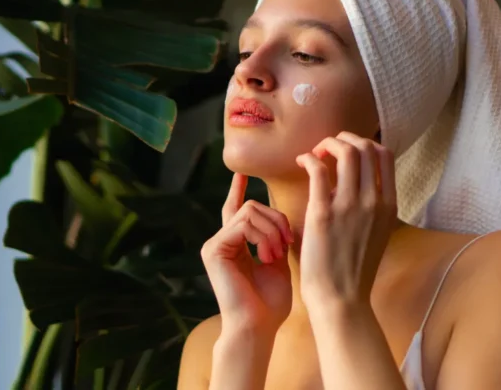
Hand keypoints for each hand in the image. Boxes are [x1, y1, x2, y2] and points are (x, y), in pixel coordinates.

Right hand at [201, 173, 292, 334]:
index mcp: (235, 244)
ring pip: (249, 211)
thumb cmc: (270, 303)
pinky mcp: (213, 249)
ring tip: (277, 255)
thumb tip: (284, 217)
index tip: (242, 173)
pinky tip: (268, 256)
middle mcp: (221, 241)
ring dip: (272, 230)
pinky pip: (243, 223)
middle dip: (276, 220)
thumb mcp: (279, 263)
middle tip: (287, 244)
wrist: (258, 327)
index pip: (237, 209)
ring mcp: (215, 244)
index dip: (238, 189)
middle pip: (252, 206)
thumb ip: (277, 238)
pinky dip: (262, 236)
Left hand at [295, 131, 396, 307]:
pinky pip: (318, 169)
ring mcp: (350, 206)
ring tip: (315, 154)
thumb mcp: (374, 232)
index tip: (346, 150)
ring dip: (327, 144)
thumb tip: (349, 182)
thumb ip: (368, 206)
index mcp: (388, 205)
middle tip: (327, 148)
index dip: (364, 143)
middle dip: (344, 138)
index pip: (385, 154)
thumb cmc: (351, 269)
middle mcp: (374, 201)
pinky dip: (309, 157)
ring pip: (346, 151)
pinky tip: (301, 162)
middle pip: (366, 146)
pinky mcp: (324, 213)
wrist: (341, 299)